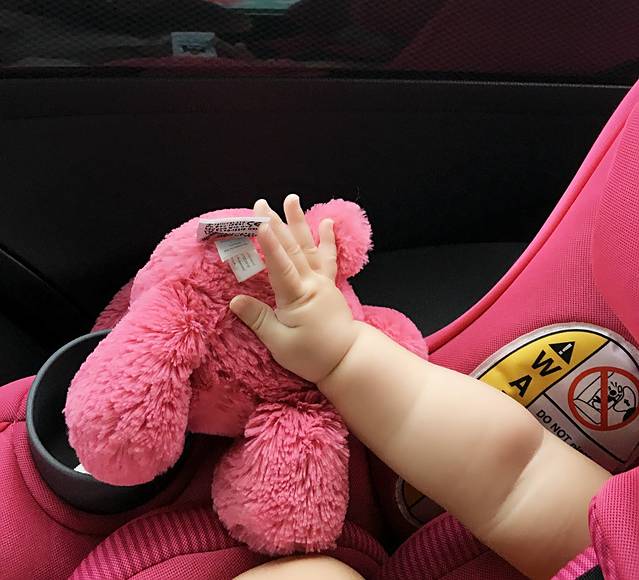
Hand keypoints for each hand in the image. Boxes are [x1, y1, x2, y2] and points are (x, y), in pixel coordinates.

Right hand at [230, 195, 359, 383]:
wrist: (347, 360)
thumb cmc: (312, 356)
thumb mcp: (279, 344)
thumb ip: (258, 320)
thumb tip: (235, 301)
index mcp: (297, 297)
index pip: (280, 266)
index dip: (269, 244)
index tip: (259, 222)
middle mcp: (311, 283)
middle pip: (291, 249)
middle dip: (275, 224)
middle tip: (261, 204)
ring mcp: (322, 282)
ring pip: (308, 247)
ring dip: (298, 222)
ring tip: (291, 199)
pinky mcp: (328, 285)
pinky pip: (328, 258)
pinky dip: (327, 239)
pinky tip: (326, 222)